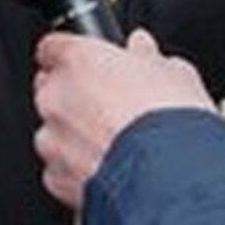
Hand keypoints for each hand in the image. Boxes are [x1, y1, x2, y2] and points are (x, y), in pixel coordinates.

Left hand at [33, 29, 214, 208]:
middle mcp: (56, 97)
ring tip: (114, 144)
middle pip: (51, 89)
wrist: (171, 175)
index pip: (53, 47)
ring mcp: (52, 139)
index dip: (72, 55)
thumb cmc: (171, 121)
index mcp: (78, 60)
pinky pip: (61, 167)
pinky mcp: (56, 177)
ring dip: (75, 135)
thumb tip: (143, 49)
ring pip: (54, 131)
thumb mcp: (174, 73)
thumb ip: (148, 57)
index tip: (88, 64)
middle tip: (110, 106)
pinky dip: (78, 168)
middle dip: (74, 96)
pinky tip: (110, 169)